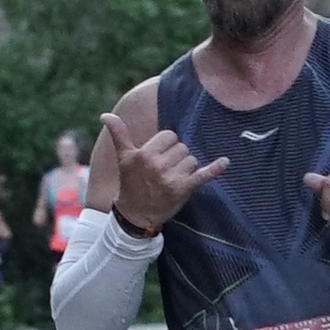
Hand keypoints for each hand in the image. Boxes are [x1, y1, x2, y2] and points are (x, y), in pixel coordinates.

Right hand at [105, 112, 225, 236]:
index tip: (159, 157)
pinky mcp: (183, 189)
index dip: (167, 145)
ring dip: (186, 167)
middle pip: (182, 147)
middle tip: (164, 171)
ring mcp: (171, 178)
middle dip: (177, 157)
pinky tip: (225, 162)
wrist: (135, 214)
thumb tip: (105, 115)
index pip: (169, 136)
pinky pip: (203, 175)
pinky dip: (215, 169)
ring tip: (172, 178)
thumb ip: (118, 134)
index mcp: (144, 154)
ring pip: (192, 159)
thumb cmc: (130, 183)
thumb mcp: (123, 158)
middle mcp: (157, 165)